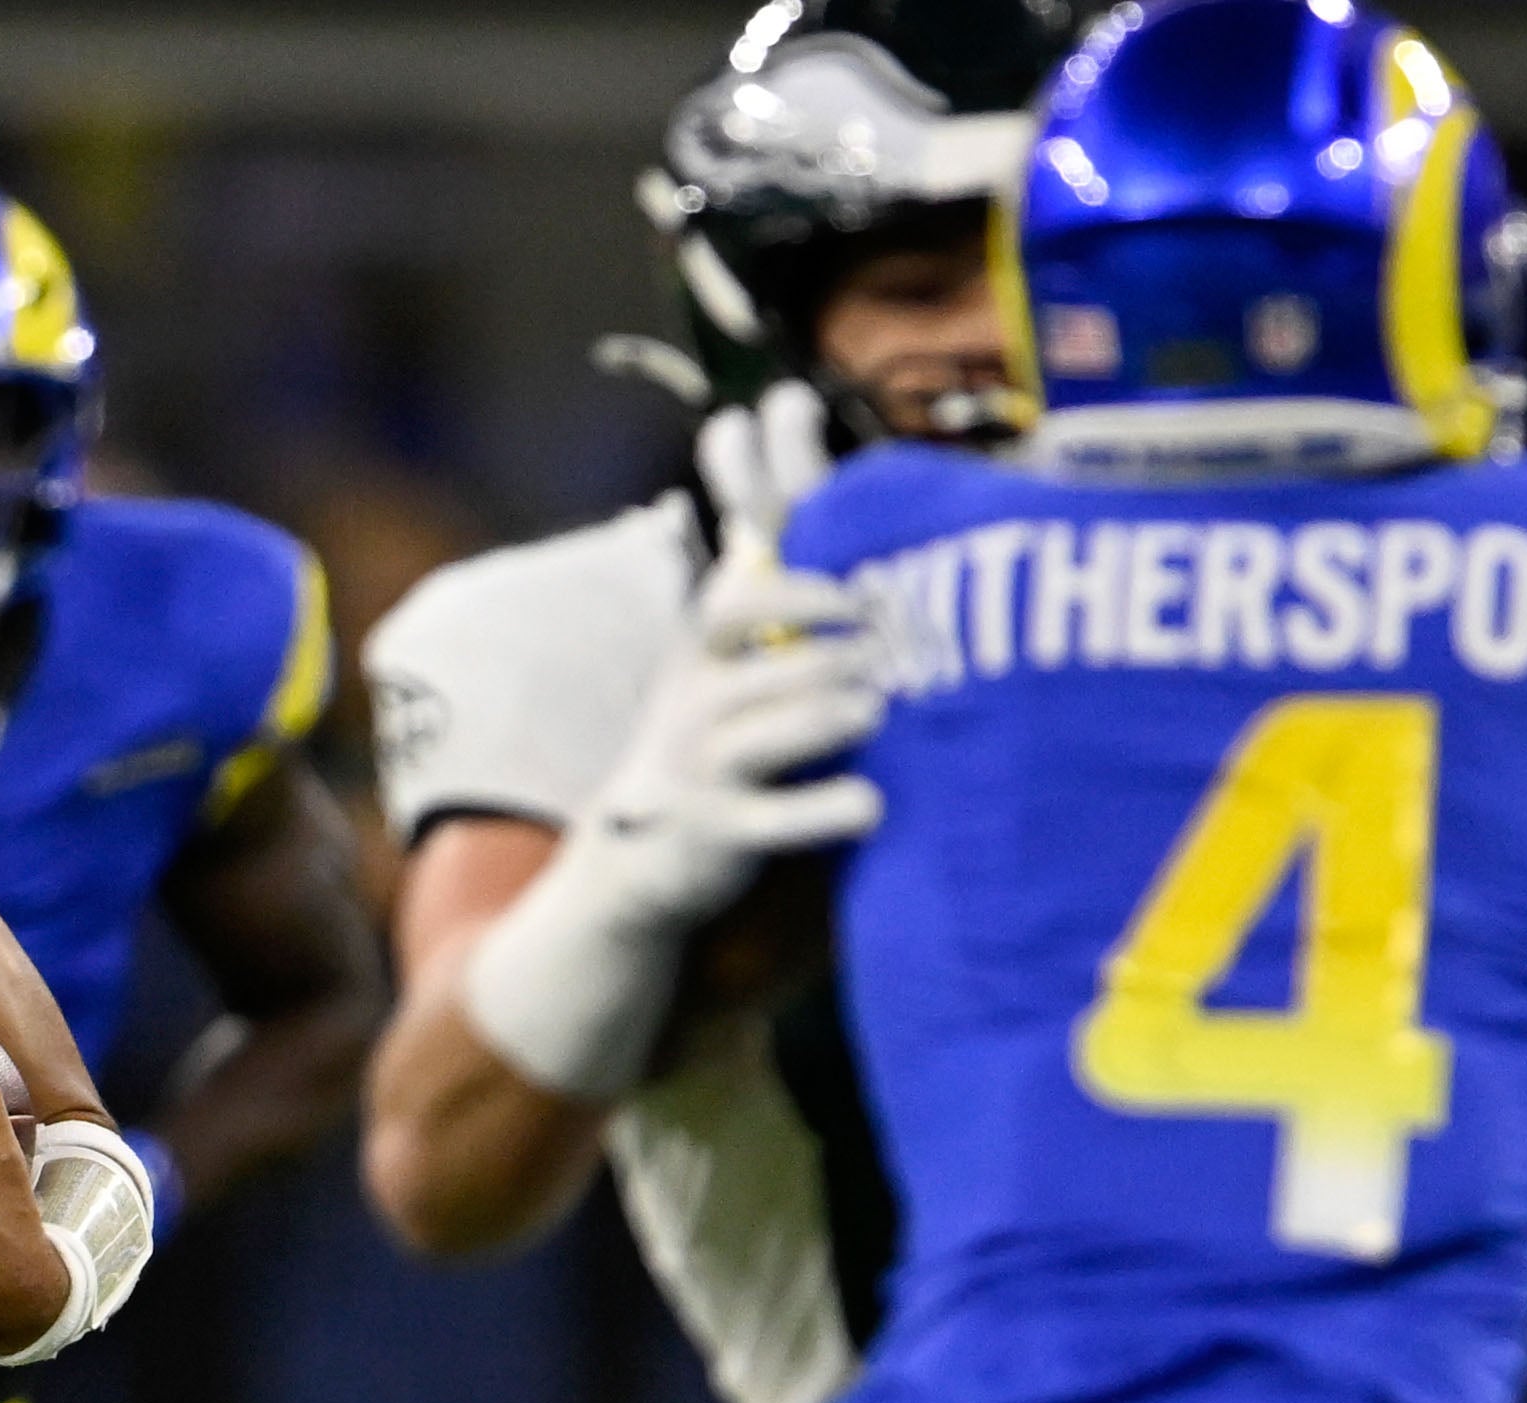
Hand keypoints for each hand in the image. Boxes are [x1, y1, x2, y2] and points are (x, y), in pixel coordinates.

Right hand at [563, 387, 884, 938]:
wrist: (640, 863)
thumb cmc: (715, 740)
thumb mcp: (730, 650)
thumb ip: (761, 555)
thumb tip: (776, 414)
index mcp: (710, 645)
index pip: (735, 578)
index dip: (773, 534)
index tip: (820, 489)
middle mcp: (695, 693)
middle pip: (747, 637)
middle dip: (818, 622)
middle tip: (886, 632)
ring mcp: (700, 765)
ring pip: (760, 727)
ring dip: (825, 713)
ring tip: (877, 710)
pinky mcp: (715, 832)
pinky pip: (771, 819)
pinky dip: (823, 811)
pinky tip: (872, 806)